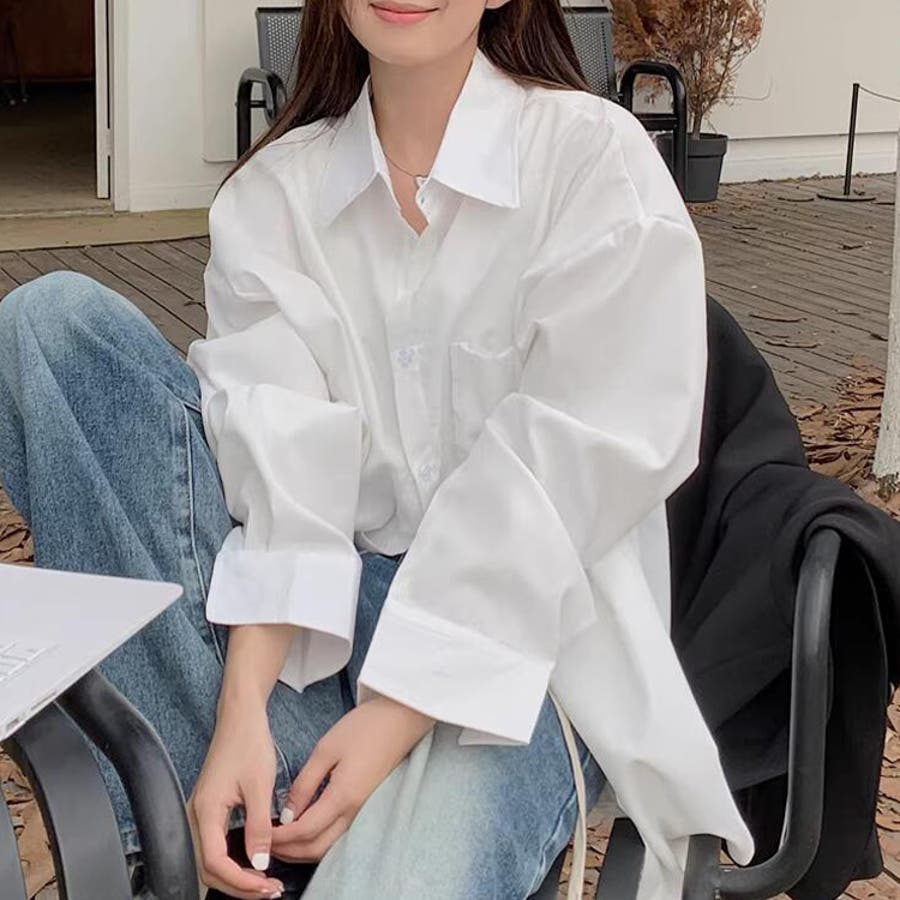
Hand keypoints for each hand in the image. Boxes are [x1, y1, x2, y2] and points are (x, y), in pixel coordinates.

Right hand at [188, 699, 284, 898]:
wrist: (241, 717)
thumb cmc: (248, 742)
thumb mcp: (260, 785)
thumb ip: (258, 827)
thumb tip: (260, 863)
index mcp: (206, 810)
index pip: (214, 862)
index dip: (240, 881)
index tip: (265, 886)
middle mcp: (197, 815)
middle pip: (208, 868)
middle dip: (238, 885)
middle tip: (268, 890)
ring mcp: (201, 813)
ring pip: (210, 860)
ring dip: (235, 876)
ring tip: (263, 882)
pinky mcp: (210, 809)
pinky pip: (214, 845)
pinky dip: (232, 861)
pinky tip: (253, 862)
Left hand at [270, 696, 434, 861]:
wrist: (401, 719)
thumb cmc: (364, 728)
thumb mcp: (326, 749)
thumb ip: (304, 783)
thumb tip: (287, 814)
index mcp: (343, 797)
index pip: (304, 832)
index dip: (280, 838)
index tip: (261, 833)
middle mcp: (355, 812)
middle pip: (316, 849)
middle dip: (288, 851)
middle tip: (265, 842)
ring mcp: (363, 812)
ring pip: (328, 846)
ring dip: (302, 849)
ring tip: (281, 839)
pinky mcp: (366, 806)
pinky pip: (338, 835)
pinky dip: (317, 839)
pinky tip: (305, 829)